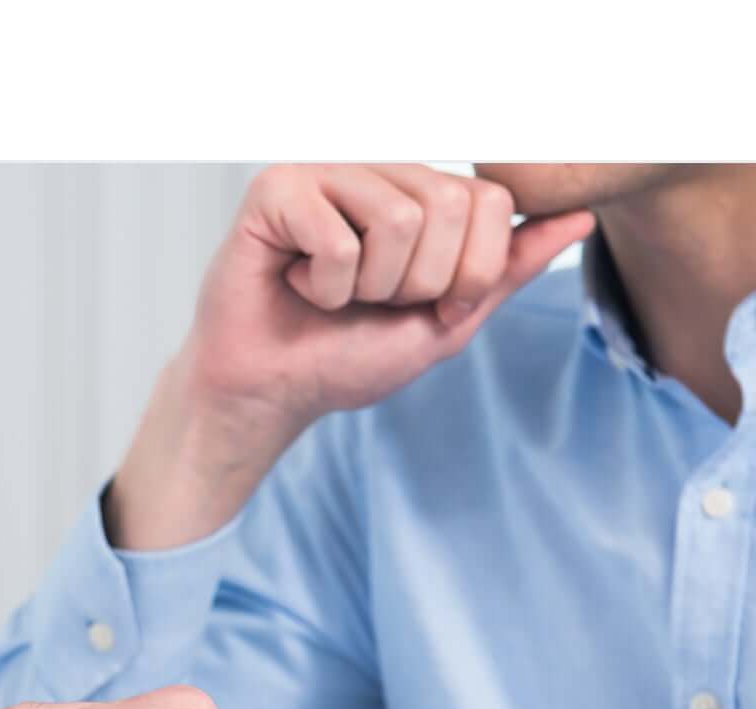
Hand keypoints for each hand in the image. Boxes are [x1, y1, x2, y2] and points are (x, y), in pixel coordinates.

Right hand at [109, 165, 595, 550]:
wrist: (270, 393)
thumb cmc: (342, 359)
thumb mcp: (445, 324)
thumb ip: (505, 272)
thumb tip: (580, 218)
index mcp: (421, 195)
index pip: (491, 201)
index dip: (464, 274)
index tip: (414, 305)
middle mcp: (379, 172)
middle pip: (447, 207)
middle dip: (412, 284)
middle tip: (364, 301)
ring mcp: (328, 174)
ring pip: (396, 221)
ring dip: (363, 288)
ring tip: (327, 293)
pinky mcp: (279, 190)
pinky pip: (337, 238)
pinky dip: (320, 286)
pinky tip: (294, 284)